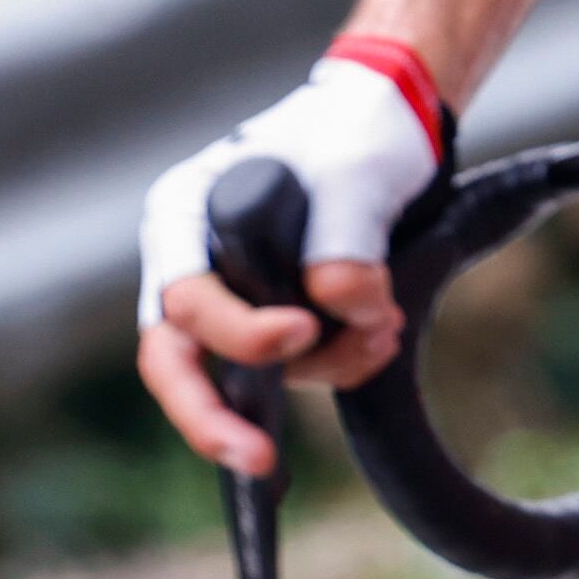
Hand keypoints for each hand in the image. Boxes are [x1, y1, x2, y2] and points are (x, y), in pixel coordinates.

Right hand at [132, 39, 443, 474]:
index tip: (301, 330)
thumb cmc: (358, 127)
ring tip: (383, 330)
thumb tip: (345, 314)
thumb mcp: (354, 170)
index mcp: (183, 215)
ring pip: (253, 371)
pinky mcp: (281, 316)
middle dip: (215, 419)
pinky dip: (341, 361)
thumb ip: (344, 244)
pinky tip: (380, 336)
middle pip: (179, 363)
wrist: (399, 119)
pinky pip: (296, 366)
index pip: (180, 303)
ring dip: (323, 365)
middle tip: (260, 459)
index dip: (234, 333)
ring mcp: (235, 296)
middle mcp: (195, 262)